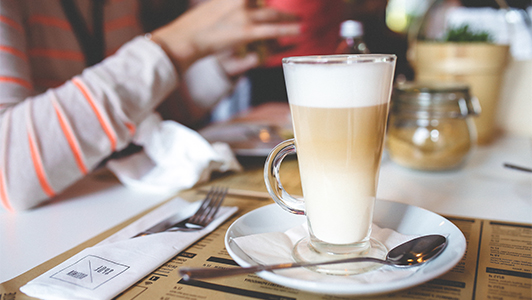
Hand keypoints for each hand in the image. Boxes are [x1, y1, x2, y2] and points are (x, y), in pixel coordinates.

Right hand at [151, 0, 299, 74]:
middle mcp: (240, 1)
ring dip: (288, 17)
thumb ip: (229, 5)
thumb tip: (241, 7)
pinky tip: (298, 29)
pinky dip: (287, 29)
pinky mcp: (246, 32)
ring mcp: (244, 15)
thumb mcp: (213, 6)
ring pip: (273, 15)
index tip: (269, 0)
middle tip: (294, 10)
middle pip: (266, 2)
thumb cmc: (195, 25)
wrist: (186, 38)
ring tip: (298, 19)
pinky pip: (272, 30)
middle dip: (281, 8)